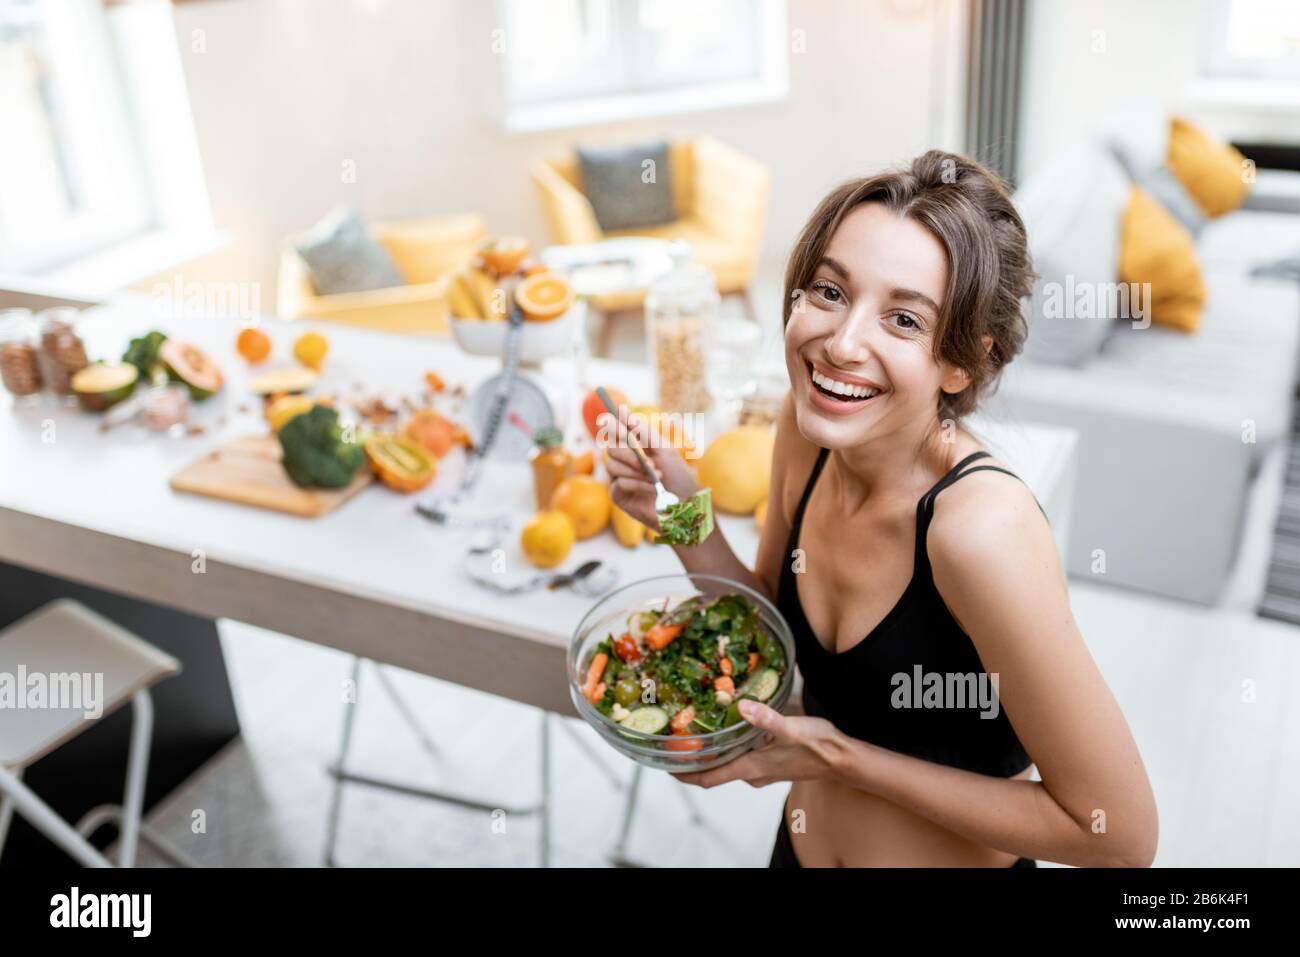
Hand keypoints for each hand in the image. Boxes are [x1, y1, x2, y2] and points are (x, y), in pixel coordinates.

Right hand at [600, 405, 698, 531]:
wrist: (686, 505)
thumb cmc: (678, 477)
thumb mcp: (663, 449)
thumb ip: (641, 431)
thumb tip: (622, 409)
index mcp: (636, 448)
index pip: (617, 432)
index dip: (612, 425)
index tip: (612, 419)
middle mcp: (625, 462)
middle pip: (611, 449)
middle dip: (630, 454)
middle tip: (649, 463)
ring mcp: (620, 479)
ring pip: (612, 466)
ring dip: (636, 471)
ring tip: (656, 478)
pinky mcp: (619, 496)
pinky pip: (618, 483)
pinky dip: (636, 483)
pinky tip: (651, 489)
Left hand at [671, 700, 843, 788]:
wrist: (842, 758)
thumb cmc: (818, 746)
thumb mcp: (792, 728)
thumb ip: (766, 718)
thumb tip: (742, 705)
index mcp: (751, 767)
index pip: (708, 779)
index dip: (684, 775)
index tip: (665, 766)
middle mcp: (752, 772)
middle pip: (713, 772)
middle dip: (693, 761)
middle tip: (676, 742)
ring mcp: (762, 770)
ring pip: (728, 764)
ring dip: (712, 754)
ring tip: (697, 732)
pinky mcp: (771, 762)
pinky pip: (742, 758)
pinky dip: (730, 748)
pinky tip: (731, 729)